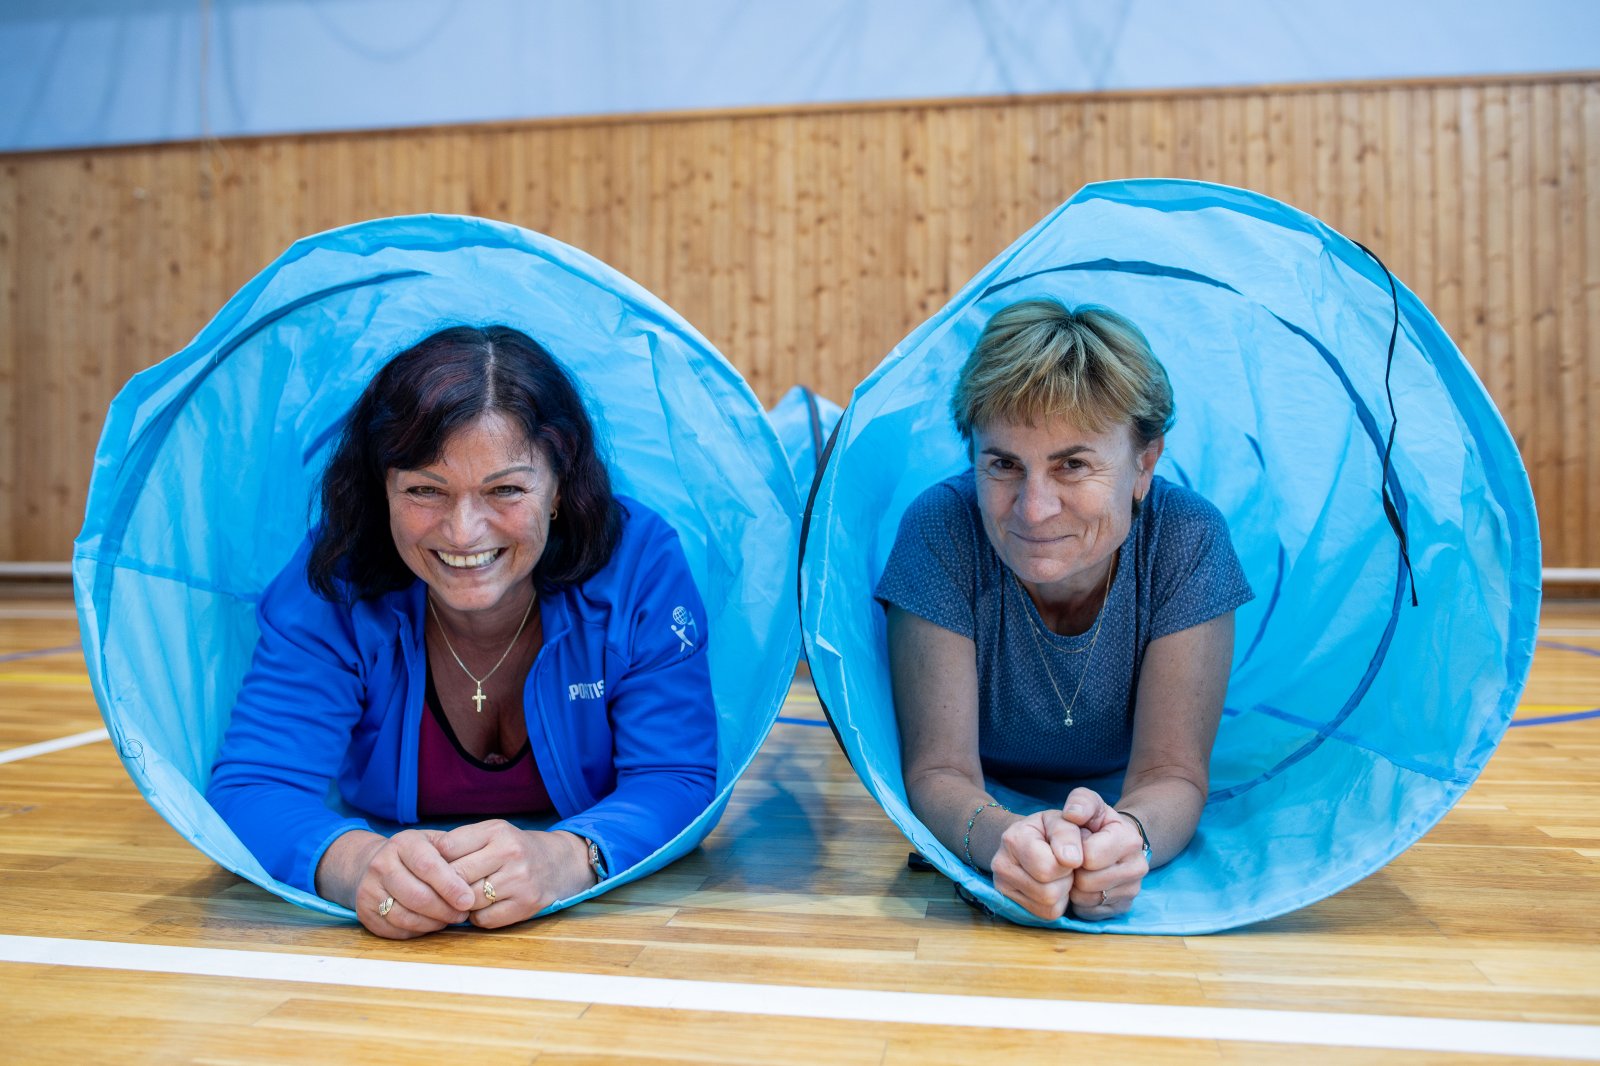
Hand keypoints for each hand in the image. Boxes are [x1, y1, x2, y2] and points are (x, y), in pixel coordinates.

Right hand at [343, 828, 475, 939]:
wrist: (371, 864)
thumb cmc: (414, 854)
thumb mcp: (432, 842)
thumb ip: (453, 853)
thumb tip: (476, 874)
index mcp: (403, 843)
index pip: (428, 866)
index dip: (450, 886)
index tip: (468, 900)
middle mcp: (381, 865)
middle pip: (417, 895)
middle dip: (445, 909)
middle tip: (463, 914)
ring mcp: (369, 890)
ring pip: (405, 916)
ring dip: (433, 923)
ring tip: (450, 919)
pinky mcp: (365, 913)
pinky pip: (395, 929)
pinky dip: (418, 931)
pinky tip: (431, 924)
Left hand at [435, 820, 595, 928]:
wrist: (561, 863)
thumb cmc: (515, 850)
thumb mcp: (492, 834)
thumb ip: (460, 843)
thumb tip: (421, 864)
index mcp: (496, 831)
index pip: (446, 849)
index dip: (432, 864)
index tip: (428, 871)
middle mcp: (510, 853)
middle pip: (455, 878)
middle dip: (444, 888)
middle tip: (442, 891)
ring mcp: (520, 880)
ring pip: (468, 901)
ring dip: (461, 905)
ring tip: (467, 898)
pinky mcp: (527, 904)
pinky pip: (485, 920)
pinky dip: (479, 918)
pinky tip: (486, 907)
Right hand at [989, 810, 1088, 920]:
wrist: (1029, 838)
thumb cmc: (1048, 830)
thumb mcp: (1060, 821)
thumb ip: (1067, 834)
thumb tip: (1072, 860)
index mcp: (1013, 839)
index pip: (1047, 868)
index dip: (1067, 864)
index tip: (1068, 853)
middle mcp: (1001, 865)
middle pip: (1048, 892)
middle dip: (1065, 879)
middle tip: (1063, 865)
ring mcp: (1002, 887)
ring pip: (1048, 906)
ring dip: (1062, 892)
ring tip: (1058, 874)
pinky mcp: (1010, 903)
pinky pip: (1046, 914)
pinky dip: (1056, 903)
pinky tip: (1052, 885)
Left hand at [1060, 787, 1148, 919]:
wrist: (1116, 840)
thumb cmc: (1097, 822)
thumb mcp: (1090, 804)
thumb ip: (1080, 802)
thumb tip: (1072, 815)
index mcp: (1129, 840)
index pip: (1088, 858)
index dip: (1073, 851)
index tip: (1076, 843)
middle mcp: (1138, 867)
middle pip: (1087, 882)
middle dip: (1073, 871)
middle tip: (1075, 860)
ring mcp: (1133, 890)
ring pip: (1087, 900)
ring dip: (1074, 887)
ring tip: (1078, 871)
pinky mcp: (1123, 908)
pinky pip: (1090, 913)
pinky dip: (1081, 902)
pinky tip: (1084, 886)